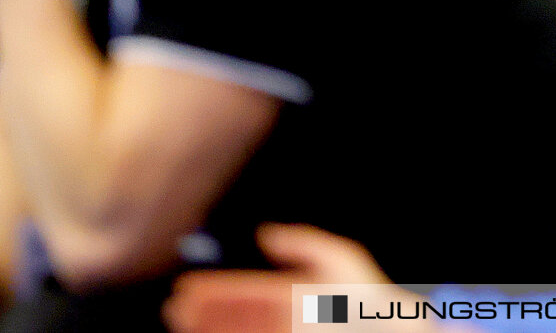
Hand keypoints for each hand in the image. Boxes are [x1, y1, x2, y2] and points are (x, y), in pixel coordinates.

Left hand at [163, 226, 431, 332]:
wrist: (380, 325)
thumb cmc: (360, 291)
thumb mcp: (342, 254)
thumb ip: (302, 240)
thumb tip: (265, 233)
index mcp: (297, 293)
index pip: (242, 293)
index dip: (210, 290)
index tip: (186, 286)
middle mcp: (287, 320)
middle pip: (232, 318)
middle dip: (199, 312)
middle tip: (175, 306)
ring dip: (204, 328)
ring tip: (183, 321)